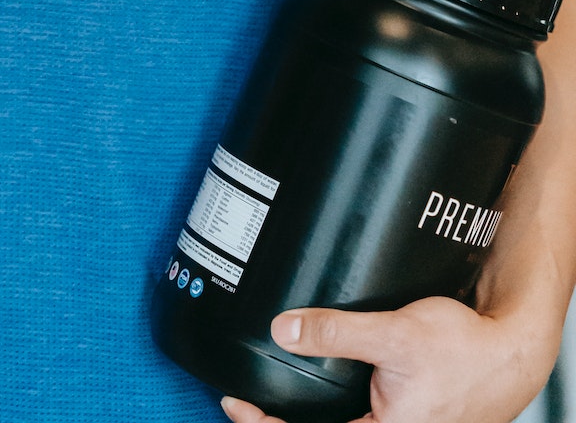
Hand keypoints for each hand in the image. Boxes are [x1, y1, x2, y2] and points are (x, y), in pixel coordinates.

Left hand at [220, 299, 553, 422]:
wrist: (507, 354)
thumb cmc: (464, 351)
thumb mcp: (395, 335)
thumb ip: (338, 333)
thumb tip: (284, 330)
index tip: (236, 404)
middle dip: (277, 422)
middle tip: (242, 402)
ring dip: (301, 416)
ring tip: (266, 397)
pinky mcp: (399, 417)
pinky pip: (353, 418)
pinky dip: (325, 407)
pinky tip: (310, 387)